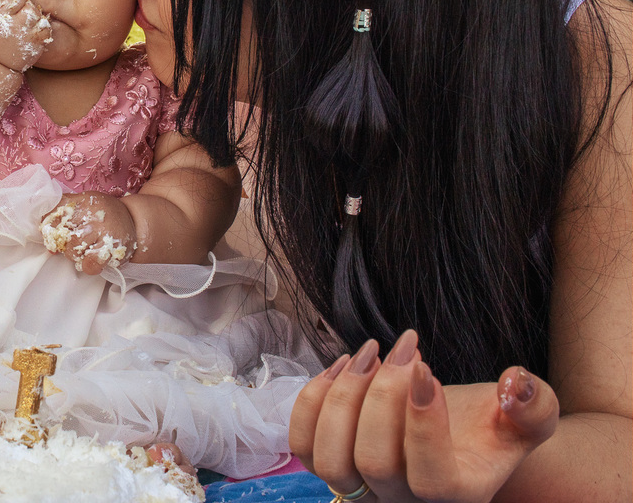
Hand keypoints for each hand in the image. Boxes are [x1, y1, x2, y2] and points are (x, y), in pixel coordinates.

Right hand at [0, 0, 51, 71]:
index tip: (1, 1)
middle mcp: (1, 20)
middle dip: (17, 2)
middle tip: (12, 13)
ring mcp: (18, 32)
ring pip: (32, 9)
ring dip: (29, 14)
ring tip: (22, 23)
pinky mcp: (32, 42)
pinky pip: (44, 25)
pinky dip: (40, 27)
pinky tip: (30, 32)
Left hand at [40, 192, 136, 274]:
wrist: (134, 221)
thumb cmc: (103, 214)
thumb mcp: (84, 204)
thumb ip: (62, 214)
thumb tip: (46, 240)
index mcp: (83, 201)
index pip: (55, 213)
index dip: (49, 227)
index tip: (52, 232)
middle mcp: (93, 214)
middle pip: (63, 235)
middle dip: (64, 243)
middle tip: (74, 241)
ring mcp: (103, 232)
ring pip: (73, 251)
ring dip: (75, 254)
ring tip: (86, 248)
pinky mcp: (112, 250)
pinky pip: (90, 264)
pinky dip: (88, 265)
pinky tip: (93, 258)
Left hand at [289, 331, 558, 502]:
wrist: (461, 430)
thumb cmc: (494, 421)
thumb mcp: (531, 412)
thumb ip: (535, 405)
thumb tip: (516, 386)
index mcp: (459, 494)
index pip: (432, 480)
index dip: (423, 423)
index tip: (425, 368)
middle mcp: (405, 500)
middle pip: (374, 463)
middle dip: (382, 395)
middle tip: (406, 348)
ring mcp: (362, 487)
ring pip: (330, 459)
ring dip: (343, 396)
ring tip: (371, 352)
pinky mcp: (330, 463)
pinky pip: (302, 444)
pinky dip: (313, 400)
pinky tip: (344, 365)